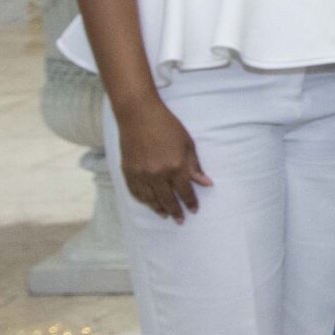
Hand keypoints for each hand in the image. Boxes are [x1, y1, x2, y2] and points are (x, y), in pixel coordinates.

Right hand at [115, 97, 210, 221]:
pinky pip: (136, 192)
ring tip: (165, 215)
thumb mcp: (187, 144)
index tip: (194, 210)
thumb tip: (206, 183)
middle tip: (180, 220)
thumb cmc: (167, 126)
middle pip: (168, 199)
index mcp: (175, 167)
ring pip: (151, 199)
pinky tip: (149, 203)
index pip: (185, 191)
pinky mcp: (128, 171)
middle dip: (176, 211)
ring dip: (159, 209)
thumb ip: (195, 166)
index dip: (190, 202)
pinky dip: (143, 200)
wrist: (139, 115)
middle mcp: (157, 174)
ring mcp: (141, 174)